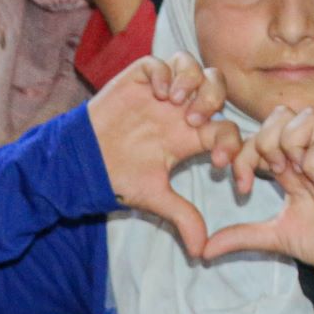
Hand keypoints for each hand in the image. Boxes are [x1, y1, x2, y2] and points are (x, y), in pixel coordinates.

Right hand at [85, 53, 240, 257]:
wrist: (81, 161)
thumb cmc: (118, 177)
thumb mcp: (154, 198)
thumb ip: (182, 217)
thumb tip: (203, 253)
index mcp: (191, 137)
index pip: (227, 130)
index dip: (232, 145)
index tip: (220, 164)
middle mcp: (181, 110)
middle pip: (218, 89)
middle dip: (214, 101)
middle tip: (193, 121)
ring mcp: (161, 92)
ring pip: (196, 69)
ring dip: (193, 82)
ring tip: (176, 102)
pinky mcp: (139, 78)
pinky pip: (162, 60)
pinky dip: (165, 71)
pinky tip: (157, 92)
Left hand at [201, 106, 313, 266]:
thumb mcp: (272, 237)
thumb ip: (240, 237)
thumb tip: (203, 251)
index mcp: (289, 164)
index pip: (258, 135)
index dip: (242, 154)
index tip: (242, 186)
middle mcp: (307, 153)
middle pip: (280, 114)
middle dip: (263, 140)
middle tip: (268, 172)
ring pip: (304, 116)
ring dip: (288, 143)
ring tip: (291, 172)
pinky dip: (312, 162)